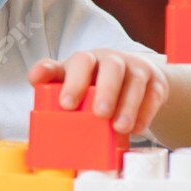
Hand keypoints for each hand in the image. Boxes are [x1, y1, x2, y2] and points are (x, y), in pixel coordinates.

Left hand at [30, 50, 168, 135]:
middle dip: (106, 90)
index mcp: (87, 61)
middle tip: (99, 114)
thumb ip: (52, 79)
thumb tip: (34, 78)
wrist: (133, 79)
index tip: (66, 104)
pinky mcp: (156, 82)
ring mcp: (136, 69)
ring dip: (128, 105)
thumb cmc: (94, 82)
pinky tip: (137, 129)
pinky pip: (154, 95)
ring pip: (135, 81)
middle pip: (112, 67)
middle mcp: (112, 60)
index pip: (79, 63)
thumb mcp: (71, 79)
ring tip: (119, 128)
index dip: (72, 82)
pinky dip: (146, 112)